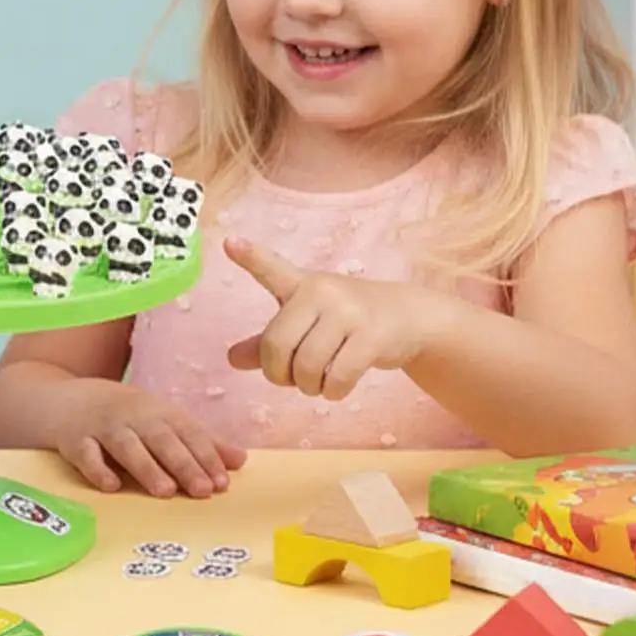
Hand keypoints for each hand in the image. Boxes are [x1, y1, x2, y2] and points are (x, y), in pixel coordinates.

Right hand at [51, 377, 244, 498]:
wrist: (69, 400)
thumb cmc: (126, 416)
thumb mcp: (163, 421)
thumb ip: (200, 442)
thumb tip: (240, 460)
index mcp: (159, 411)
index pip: (187, 432)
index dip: (205, 456)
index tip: (222, 482)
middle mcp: (133, 416)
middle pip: (161, 439)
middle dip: (183, 464)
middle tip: (202, 490)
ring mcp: (103, 427)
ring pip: (127, 446)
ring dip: (146, 467)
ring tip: (165, 491)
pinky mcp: (75, 440)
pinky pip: (86, 454)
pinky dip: (98, 468)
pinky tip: (111, 485)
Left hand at [224, 237, 443, 399]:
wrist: (406, 318)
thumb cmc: (345, 320)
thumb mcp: (305, 323)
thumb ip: (269, 341)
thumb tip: (232, 358)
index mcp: (300, 284)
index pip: (272, 268)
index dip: (250, 257)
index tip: (228, 243)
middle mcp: (321, 291)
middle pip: (277, 345)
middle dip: (279, 374)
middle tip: (291, 380)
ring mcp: (348, 311)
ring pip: (307, 366)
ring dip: (308, 387)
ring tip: (317, 383)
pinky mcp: (371, 335)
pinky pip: (337, 378)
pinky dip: (332, 392)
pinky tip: (337, 387)